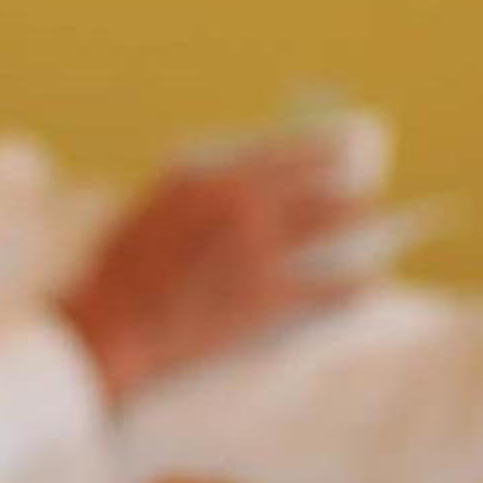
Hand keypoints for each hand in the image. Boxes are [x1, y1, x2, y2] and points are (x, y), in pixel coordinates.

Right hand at [59, 145, 362, 401]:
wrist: (107, 332)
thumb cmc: (115, 281)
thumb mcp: (143, 219)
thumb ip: (189, 200)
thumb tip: (237, 197)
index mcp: (204, 180)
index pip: (281, 153)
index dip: (319, 151)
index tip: (339, 150)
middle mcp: (238, 206)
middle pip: (316, 189)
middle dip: (346, 193)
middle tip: (361, 199)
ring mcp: (257, 251)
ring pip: (334, 226)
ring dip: (360, 226)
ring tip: (375, 230)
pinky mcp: (270, 298)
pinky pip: (333, 288)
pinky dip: (355, 287)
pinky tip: (366, 286)